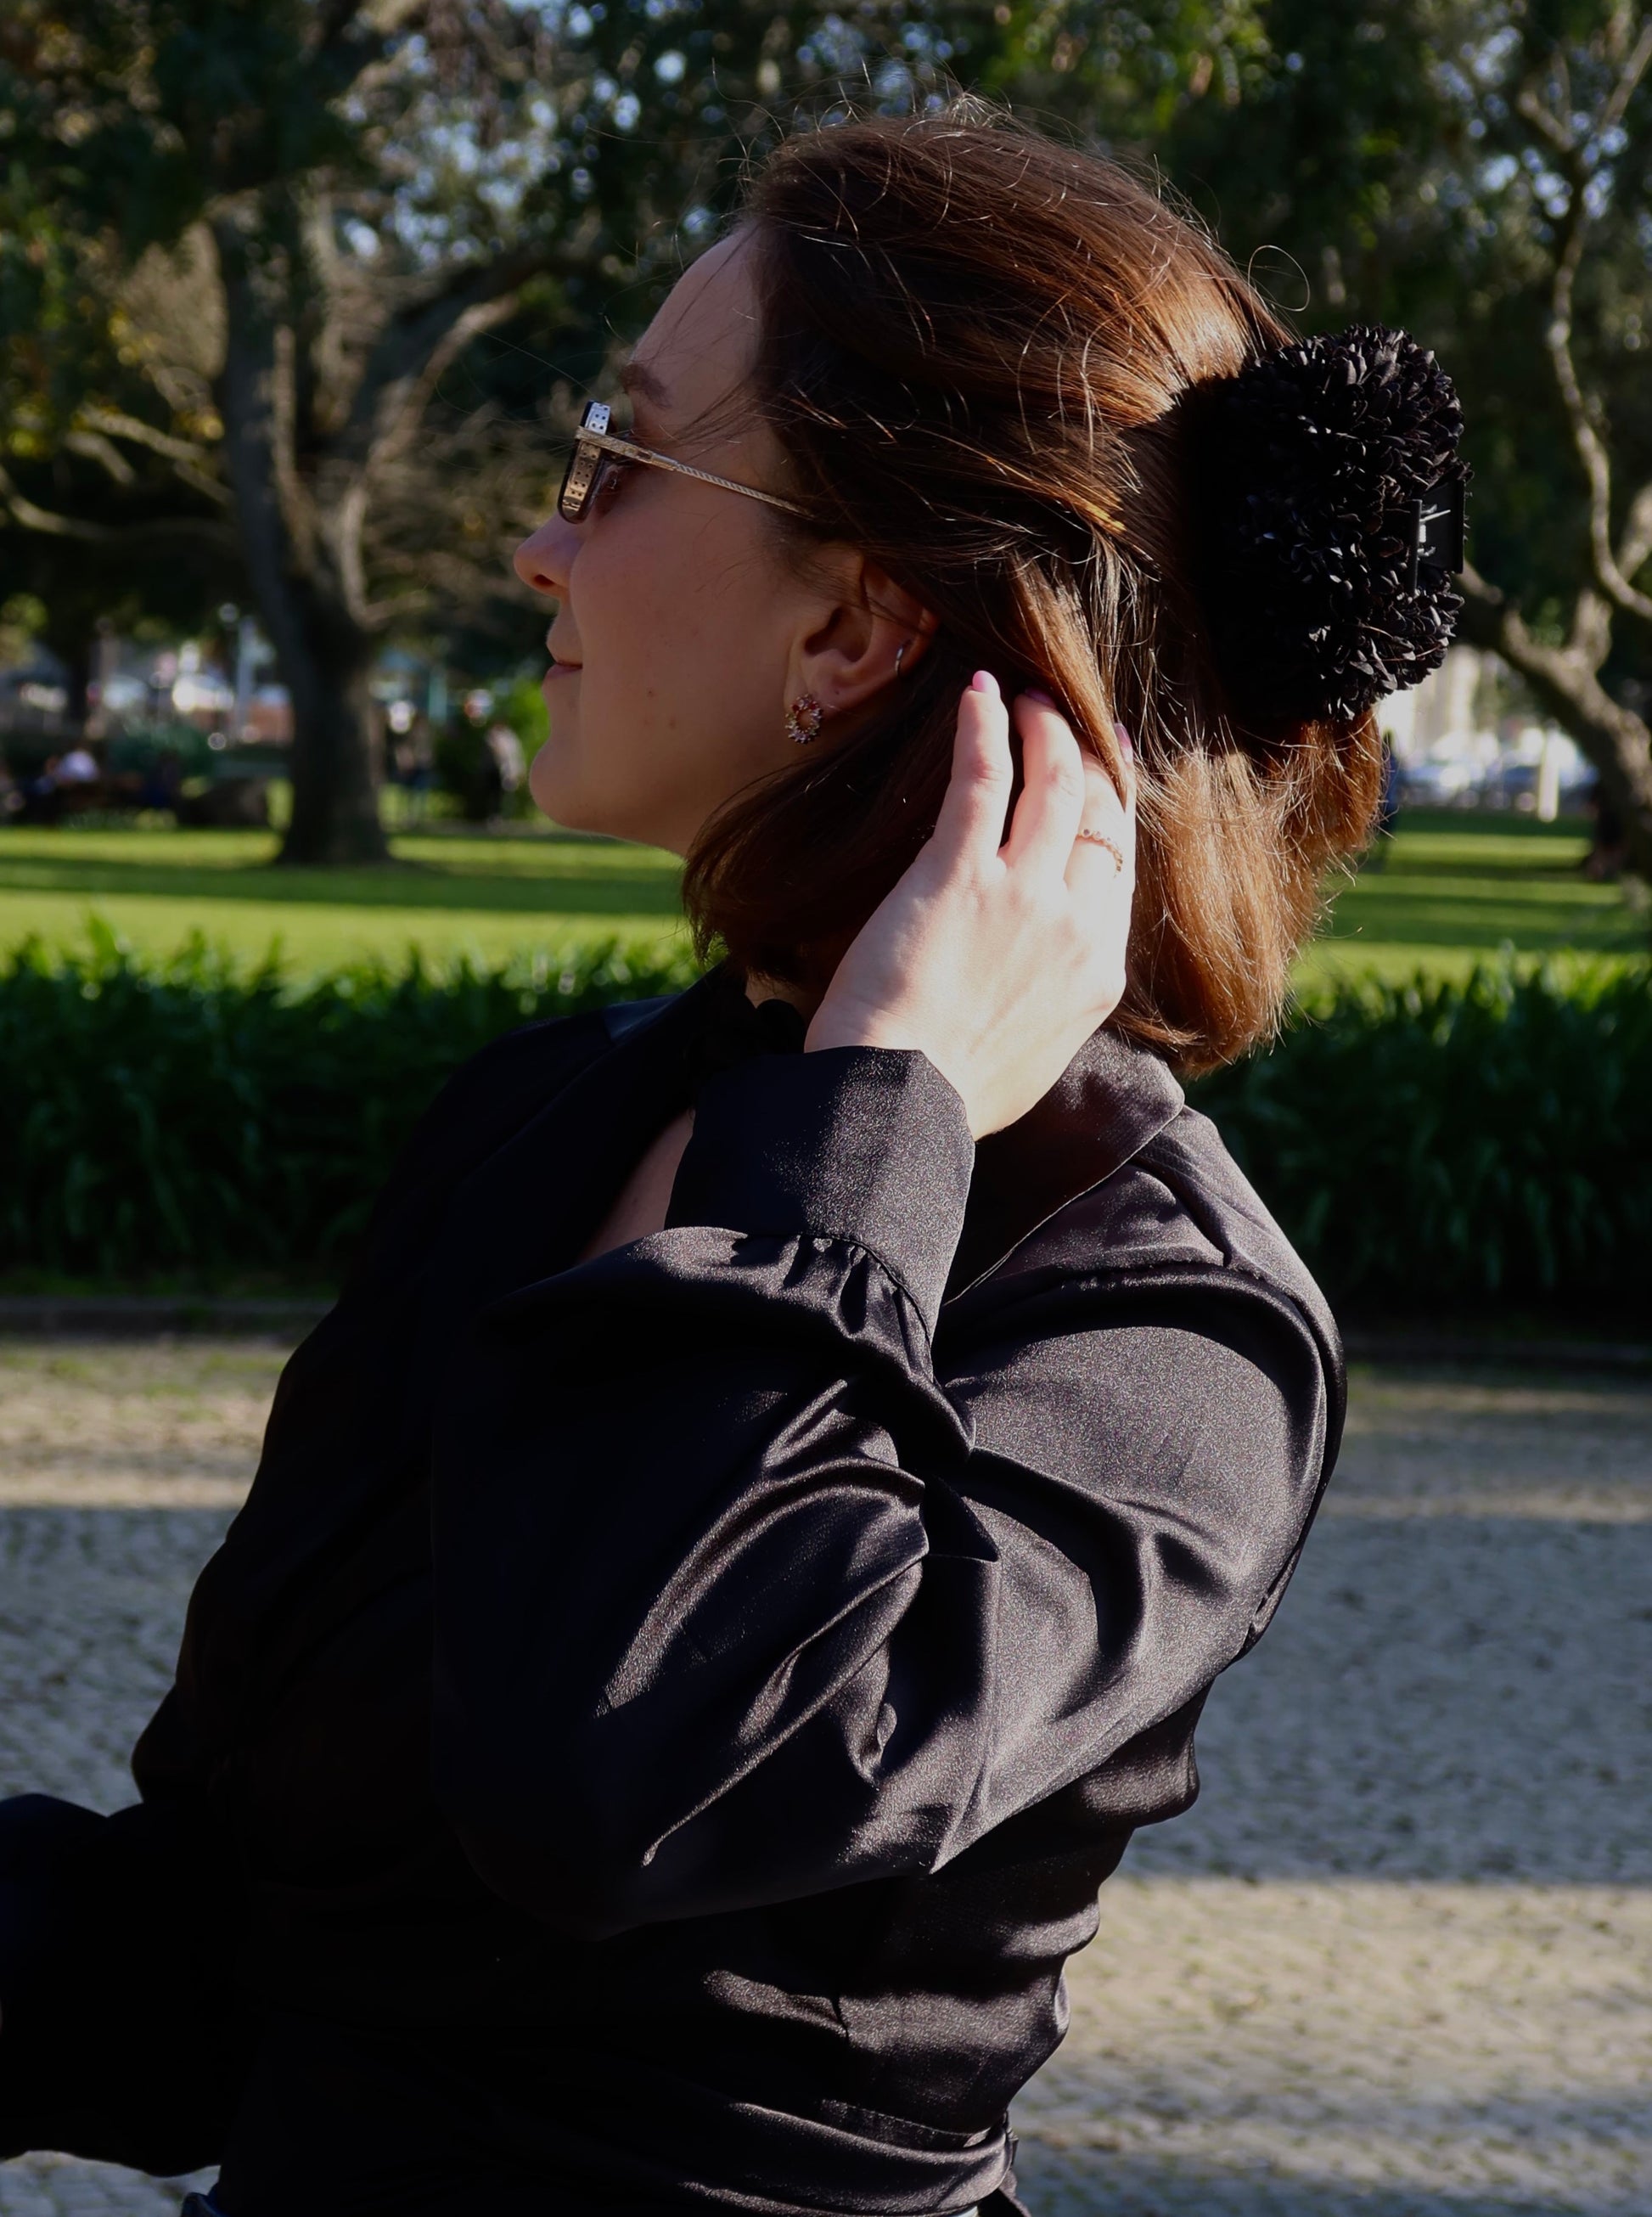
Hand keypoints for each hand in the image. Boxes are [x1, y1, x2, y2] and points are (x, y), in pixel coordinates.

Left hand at [806, 673, 1135, 1137]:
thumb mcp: (1031, 1059)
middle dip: (1089, 758)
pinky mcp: (960, 874)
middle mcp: (1075, 926)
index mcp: (1096, 974)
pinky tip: (978, 695)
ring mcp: (1024, 895)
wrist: (900, 1102)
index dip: (1116, 813)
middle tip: (1069, 719)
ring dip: (1046, 730)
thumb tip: (1037, 994)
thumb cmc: (949, 1097)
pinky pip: (983, 779)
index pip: (1119, 872)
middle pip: (1099, 817)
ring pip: (1055, 785)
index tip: (1111, 774)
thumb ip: (1049, 1009)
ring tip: (1028, 698)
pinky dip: (985, 729)